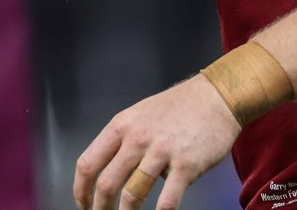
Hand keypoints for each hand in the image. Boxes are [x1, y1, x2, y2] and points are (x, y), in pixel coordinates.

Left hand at [73, 75, 239, 209]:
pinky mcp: (186, 165)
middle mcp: (137, 138)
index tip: (83, 204)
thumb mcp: (139, 115)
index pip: (88, 163)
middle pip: (106, 183)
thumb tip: (108, 172)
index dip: (81, 190)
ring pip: (132, 195)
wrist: (215, 97)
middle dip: (100, 208)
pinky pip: (167, 200)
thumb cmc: (177, 109)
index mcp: (121, 126)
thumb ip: (123, 141)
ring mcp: (161, 151)